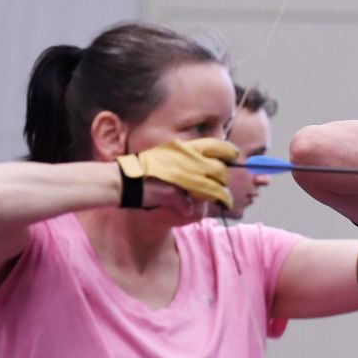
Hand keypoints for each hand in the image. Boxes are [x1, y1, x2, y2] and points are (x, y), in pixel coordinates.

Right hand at [119, 138, 237, 210]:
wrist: (122, 180)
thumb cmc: (145, 168)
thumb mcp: (168, 155)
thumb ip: (188, 159)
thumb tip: (209, 163)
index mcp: (185, 147)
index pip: (217, 145)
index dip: (230, 152)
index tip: (234, 157)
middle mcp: (187, 159)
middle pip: (220, 171)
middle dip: (224, 180)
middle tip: (224, 185)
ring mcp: (182, 175)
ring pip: (212, 189)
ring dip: (221, 197)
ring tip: (224, 201)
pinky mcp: (174, 192)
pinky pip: (191, 204)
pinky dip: (191, 209)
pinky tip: (190, 212)